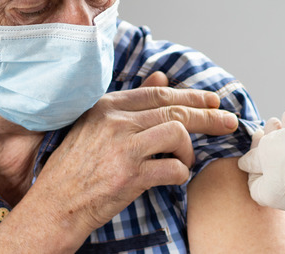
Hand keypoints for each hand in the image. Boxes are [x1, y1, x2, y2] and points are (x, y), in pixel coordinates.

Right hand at [25, 72, 238, 248]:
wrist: (55, 205)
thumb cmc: (75, 168)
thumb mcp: (96, 126)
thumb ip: (131, 102)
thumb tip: (162, 78)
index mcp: (108, 106)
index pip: (160, 93)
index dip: (192, 96)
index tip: (213, 100)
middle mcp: (116, 122)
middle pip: (176, 111)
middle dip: (209, 116)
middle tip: (229, 122)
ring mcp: (123, 148)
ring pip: (178, 134)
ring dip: (189, 150)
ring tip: (184, 159)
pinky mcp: (130, 176)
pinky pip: (174, 168)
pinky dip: (181, 173)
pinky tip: (174, 176)